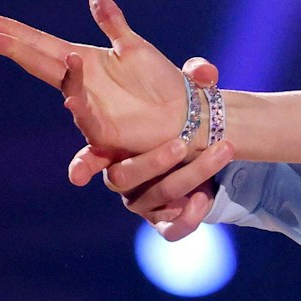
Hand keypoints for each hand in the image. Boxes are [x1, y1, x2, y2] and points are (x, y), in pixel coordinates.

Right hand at [0, 0, 189, 155]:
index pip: (42, 44)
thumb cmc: (159, 81)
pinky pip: (89, 120)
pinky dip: (81, 109)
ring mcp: (90, 108)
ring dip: (67, 76)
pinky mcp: (106, 132)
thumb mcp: (134, 46)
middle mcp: (81, 85)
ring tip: (68, 57)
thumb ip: (111, 22)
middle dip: (17, 51)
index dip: (16, 33)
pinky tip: (72, 99)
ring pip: (69, 88)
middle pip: (43, 64)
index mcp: (84, 62)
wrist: (186, 113)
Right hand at [70, 59, 231, 240]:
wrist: (204, 156)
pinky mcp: (164, 222)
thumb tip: (205, 70)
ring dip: (192, 174)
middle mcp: (122, 177)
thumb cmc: (183, 121)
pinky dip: (187, 218)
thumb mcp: (188, 98)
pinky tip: (204, 200)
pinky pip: (169, 230)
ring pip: (158, 195)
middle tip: (180, 143)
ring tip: (223, 151)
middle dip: (152, 160)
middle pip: (123, 176)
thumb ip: (195, 79)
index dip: (82, 160)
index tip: (78, 170)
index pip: (90, 153)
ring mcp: (142, 202)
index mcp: (115, 147)